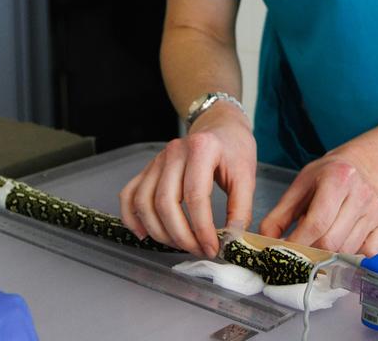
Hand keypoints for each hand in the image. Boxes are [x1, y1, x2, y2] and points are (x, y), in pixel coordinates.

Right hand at [119, 103, 255, 257]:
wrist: (219, 127)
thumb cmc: (233, 149)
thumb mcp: (247, 175)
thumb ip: (241, 208)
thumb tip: (230, 240)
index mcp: (201, 149)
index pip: (195, 196)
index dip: (202, 228)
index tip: (213, 248)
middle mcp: (173, 152)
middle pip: (165, 202)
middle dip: (180, 235)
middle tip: (197, 251)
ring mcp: (156, 160)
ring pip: (144, 202)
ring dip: (159, 232)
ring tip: (180, 246)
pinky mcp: (148, 169)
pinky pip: (129, 195)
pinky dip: (132, 218)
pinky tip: (145, 234)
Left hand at [259, 152, 377, 256]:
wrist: (359, 167)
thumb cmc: (325, 178)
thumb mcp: (298, 188)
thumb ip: (278, 216)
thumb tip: (264, 243)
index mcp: (337, 179)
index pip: (317, 223)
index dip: (298, 243)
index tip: (284, 253)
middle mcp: (361, 194)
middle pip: (332, 241)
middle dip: (311, 251)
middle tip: (300, 250)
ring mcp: (376, 210)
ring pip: (347, 251)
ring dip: (329, 255)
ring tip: (320, 242)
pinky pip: (368, 254)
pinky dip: (351, 257)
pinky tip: (341, 243)